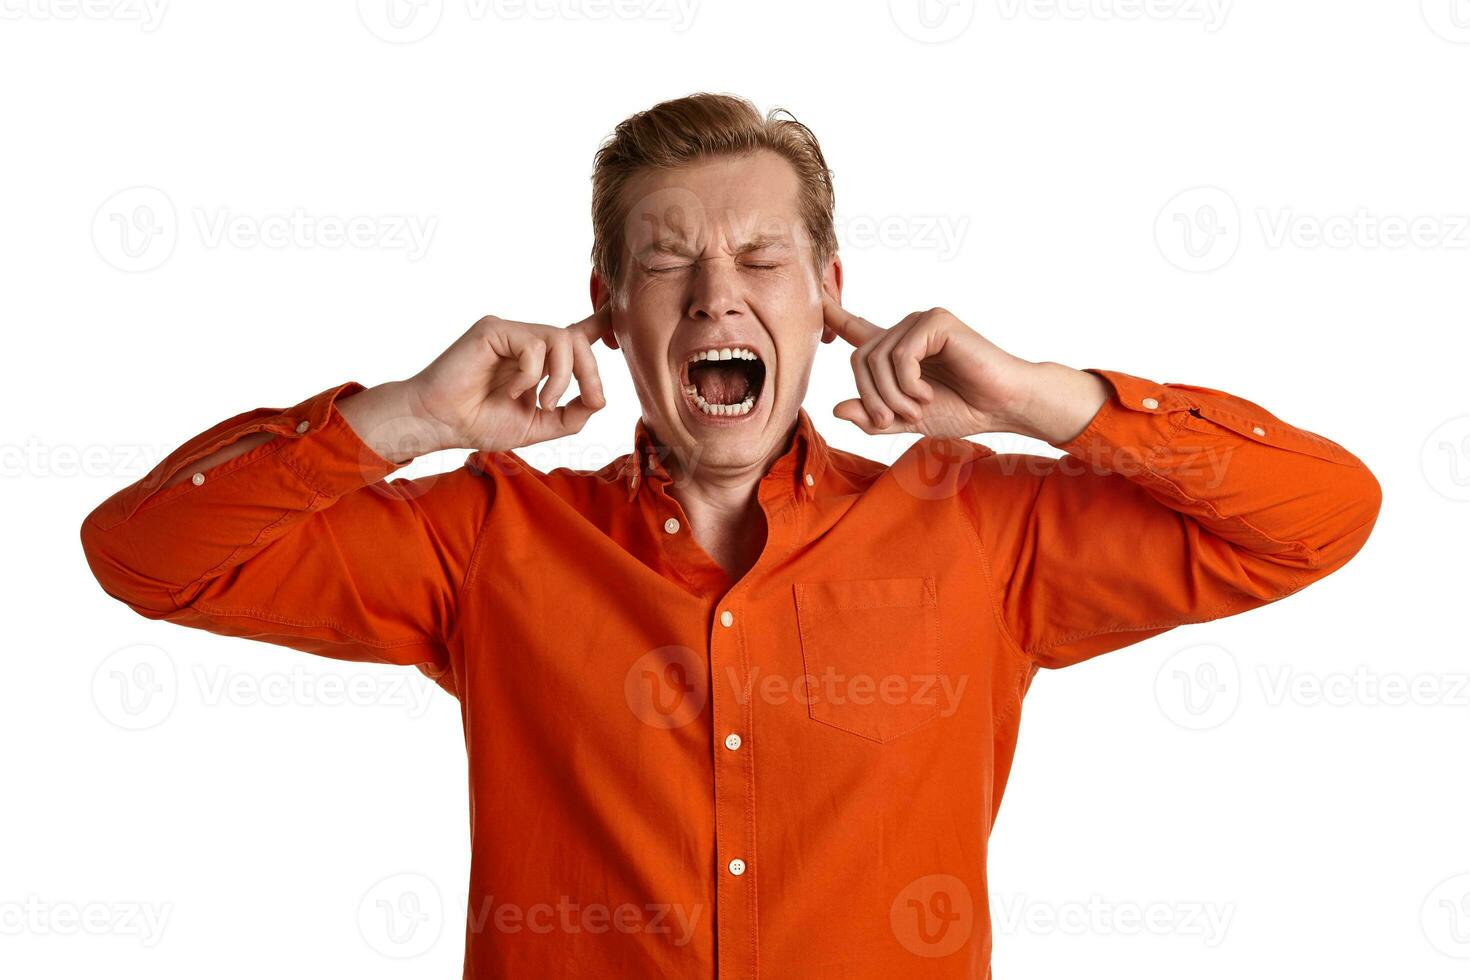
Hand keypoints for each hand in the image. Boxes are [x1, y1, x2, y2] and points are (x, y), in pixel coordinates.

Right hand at [401, 306, 610, 455]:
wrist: (441, 425)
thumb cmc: (480, 422)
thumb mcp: (538, 426)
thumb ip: (571, 415)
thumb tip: (599, 399)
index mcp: (538, 360)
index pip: (575, 335)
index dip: (599, 323)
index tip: (617, 315)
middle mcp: (526, 341)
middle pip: (577, 339)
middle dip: (591, 373)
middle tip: (589, 401)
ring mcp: (510, 332)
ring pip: (561, 338)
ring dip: (562, 378)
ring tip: (542, 403)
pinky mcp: (493, 329)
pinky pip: (533, 345)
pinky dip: (530, 375)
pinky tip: (510, 390)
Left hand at [822, 296, 1107, 443]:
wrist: (1002, 406)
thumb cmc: (962, 409)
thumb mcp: (907, 421)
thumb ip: (873, 418)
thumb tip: (835, 408)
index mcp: (896, 350)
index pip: (854, 328)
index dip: (832, 315)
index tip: (814, 298)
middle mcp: (904, 330)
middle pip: (859, 359)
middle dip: (871, 397)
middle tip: (892, 420)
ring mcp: (920, 322)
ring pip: (877, 359)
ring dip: (891, 395)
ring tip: (917, 409)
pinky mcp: (936, 321)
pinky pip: (900, 354)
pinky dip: (908, 382)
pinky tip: (927, 392)